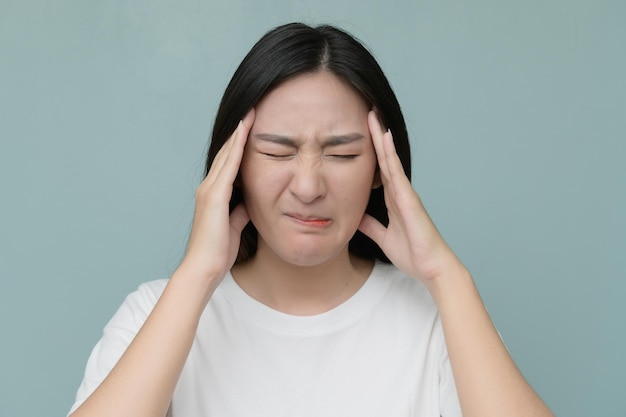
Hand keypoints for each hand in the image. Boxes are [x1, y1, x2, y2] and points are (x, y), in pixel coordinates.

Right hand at [180, 109, 254, 280]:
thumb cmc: (217, 253)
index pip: (227, 164)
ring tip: (250, 113)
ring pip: (226, 155)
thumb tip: (250, 202)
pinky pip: (229, 167)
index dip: (238, 145)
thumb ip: (240, 211)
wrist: (203, 269)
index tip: (250, 127)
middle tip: (251, 110)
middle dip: (238, 132)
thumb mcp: (234, 226)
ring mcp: (210, 191)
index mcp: (213, 196)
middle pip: (225, 153)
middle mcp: (208, 188)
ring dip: (238, 134)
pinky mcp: (215, 197)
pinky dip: (237, 148)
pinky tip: (245, 133)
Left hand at [358, 111, 462, 282]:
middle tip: (366, 112)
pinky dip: (390, 155)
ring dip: (381, 137)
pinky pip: (396, 173)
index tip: (360, 132)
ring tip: (372, 115)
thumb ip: (370, 225)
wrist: (432, 268)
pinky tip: (384, 139)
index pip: (378, 169)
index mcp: (393, 200)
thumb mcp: (383, 237)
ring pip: (390, 160)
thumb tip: (355, 215)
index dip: (371, 150)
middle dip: (375, 136)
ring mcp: (406, 194)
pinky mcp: (409, 200)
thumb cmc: (413, 254)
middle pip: (384, 158)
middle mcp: (400, 192)